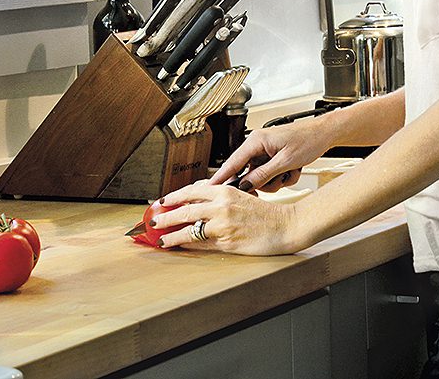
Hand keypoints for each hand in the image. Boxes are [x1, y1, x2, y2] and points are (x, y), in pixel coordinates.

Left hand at [153, 181, 297, 254]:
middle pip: (184, 211)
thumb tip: (196, 202)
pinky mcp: (227, 242)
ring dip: (171, 235)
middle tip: (153, 221)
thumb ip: (219, 198)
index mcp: (224, 191)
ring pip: (189, 230)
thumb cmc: (265, 213)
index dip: (173, 197)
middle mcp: (221, 206)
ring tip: (160, 239)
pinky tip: (180, 247)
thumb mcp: (241, 195)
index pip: (191, 192)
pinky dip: (188, 246)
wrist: (286, 225)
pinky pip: (202, 245)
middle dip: (165, 217)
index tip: (161, 202)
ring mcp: (223, 225)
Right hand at [210, 119, 331, 191]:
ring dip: (277, 180)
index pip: (232, 162)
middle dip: (263, 181)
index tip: (209, 189)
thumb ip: (263, 175)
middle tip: (274, 182)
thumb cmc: (308, 139)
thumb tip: (246, 185)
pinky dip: (283, 177)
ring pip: (261, 177)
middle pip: (247, 173)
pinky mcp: (273, 159)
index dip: (220, 177)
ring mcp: (265, 153)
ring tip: (290, 172)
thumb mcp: (285, 161)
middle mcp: (258, 146)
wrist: (325, 134)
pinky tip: (294, 170)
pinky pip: (271, 175)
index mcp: (256, 141)